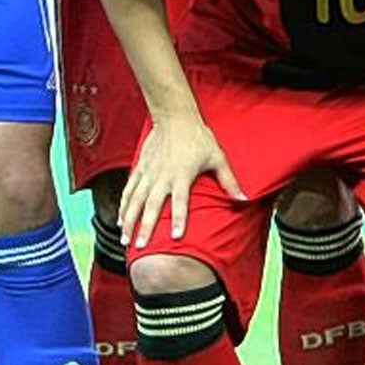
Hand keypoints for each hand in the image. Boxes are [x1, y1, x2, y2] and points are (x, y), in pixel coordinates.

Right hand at [118, 111, 245, 247]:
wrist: (175, 117)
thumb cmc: (199, 138)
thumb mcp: (217, 157)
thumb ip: (229, 180)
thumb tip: (245, 198)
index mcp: (182, 175)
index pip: (180, 201)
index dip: (178, 218)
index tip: (175, 236)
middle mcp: (162, 176)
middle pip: (152, 205)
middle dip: (145, 227)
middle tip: (140, 246)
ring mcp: (149, 173)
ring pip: (135, 201)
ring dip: (129, 221)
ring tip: (125, 240)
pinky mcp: (140, 169)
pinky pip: (129, 190)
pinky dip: (123, 206)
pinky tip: (120, 221)